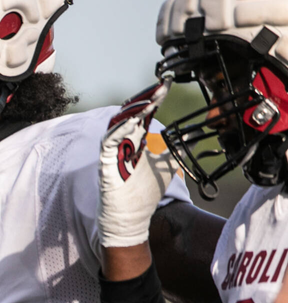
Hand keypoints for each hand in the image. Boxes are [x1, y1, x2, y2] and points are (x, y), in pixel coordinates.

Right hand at [98, 79, 176, 248]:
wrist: (131, 217)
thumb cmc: (144, 192)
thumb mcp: (168, 165)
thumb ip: (179, 149)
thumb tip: (196, 134)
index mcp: (137, 140)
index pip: (145, 113)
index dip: (154, 98)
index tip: (167, 85)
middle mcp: (124, 142)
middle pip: (132, 113)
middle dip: (146, 99)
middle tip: (161, 87)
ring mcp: (113, 151)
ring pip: (119, 123)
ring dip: (133, 110)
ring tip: (149, 100)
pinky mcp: (106, 162)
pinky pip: (109, 142)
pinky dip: (118, 130)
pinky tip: (132, 121)